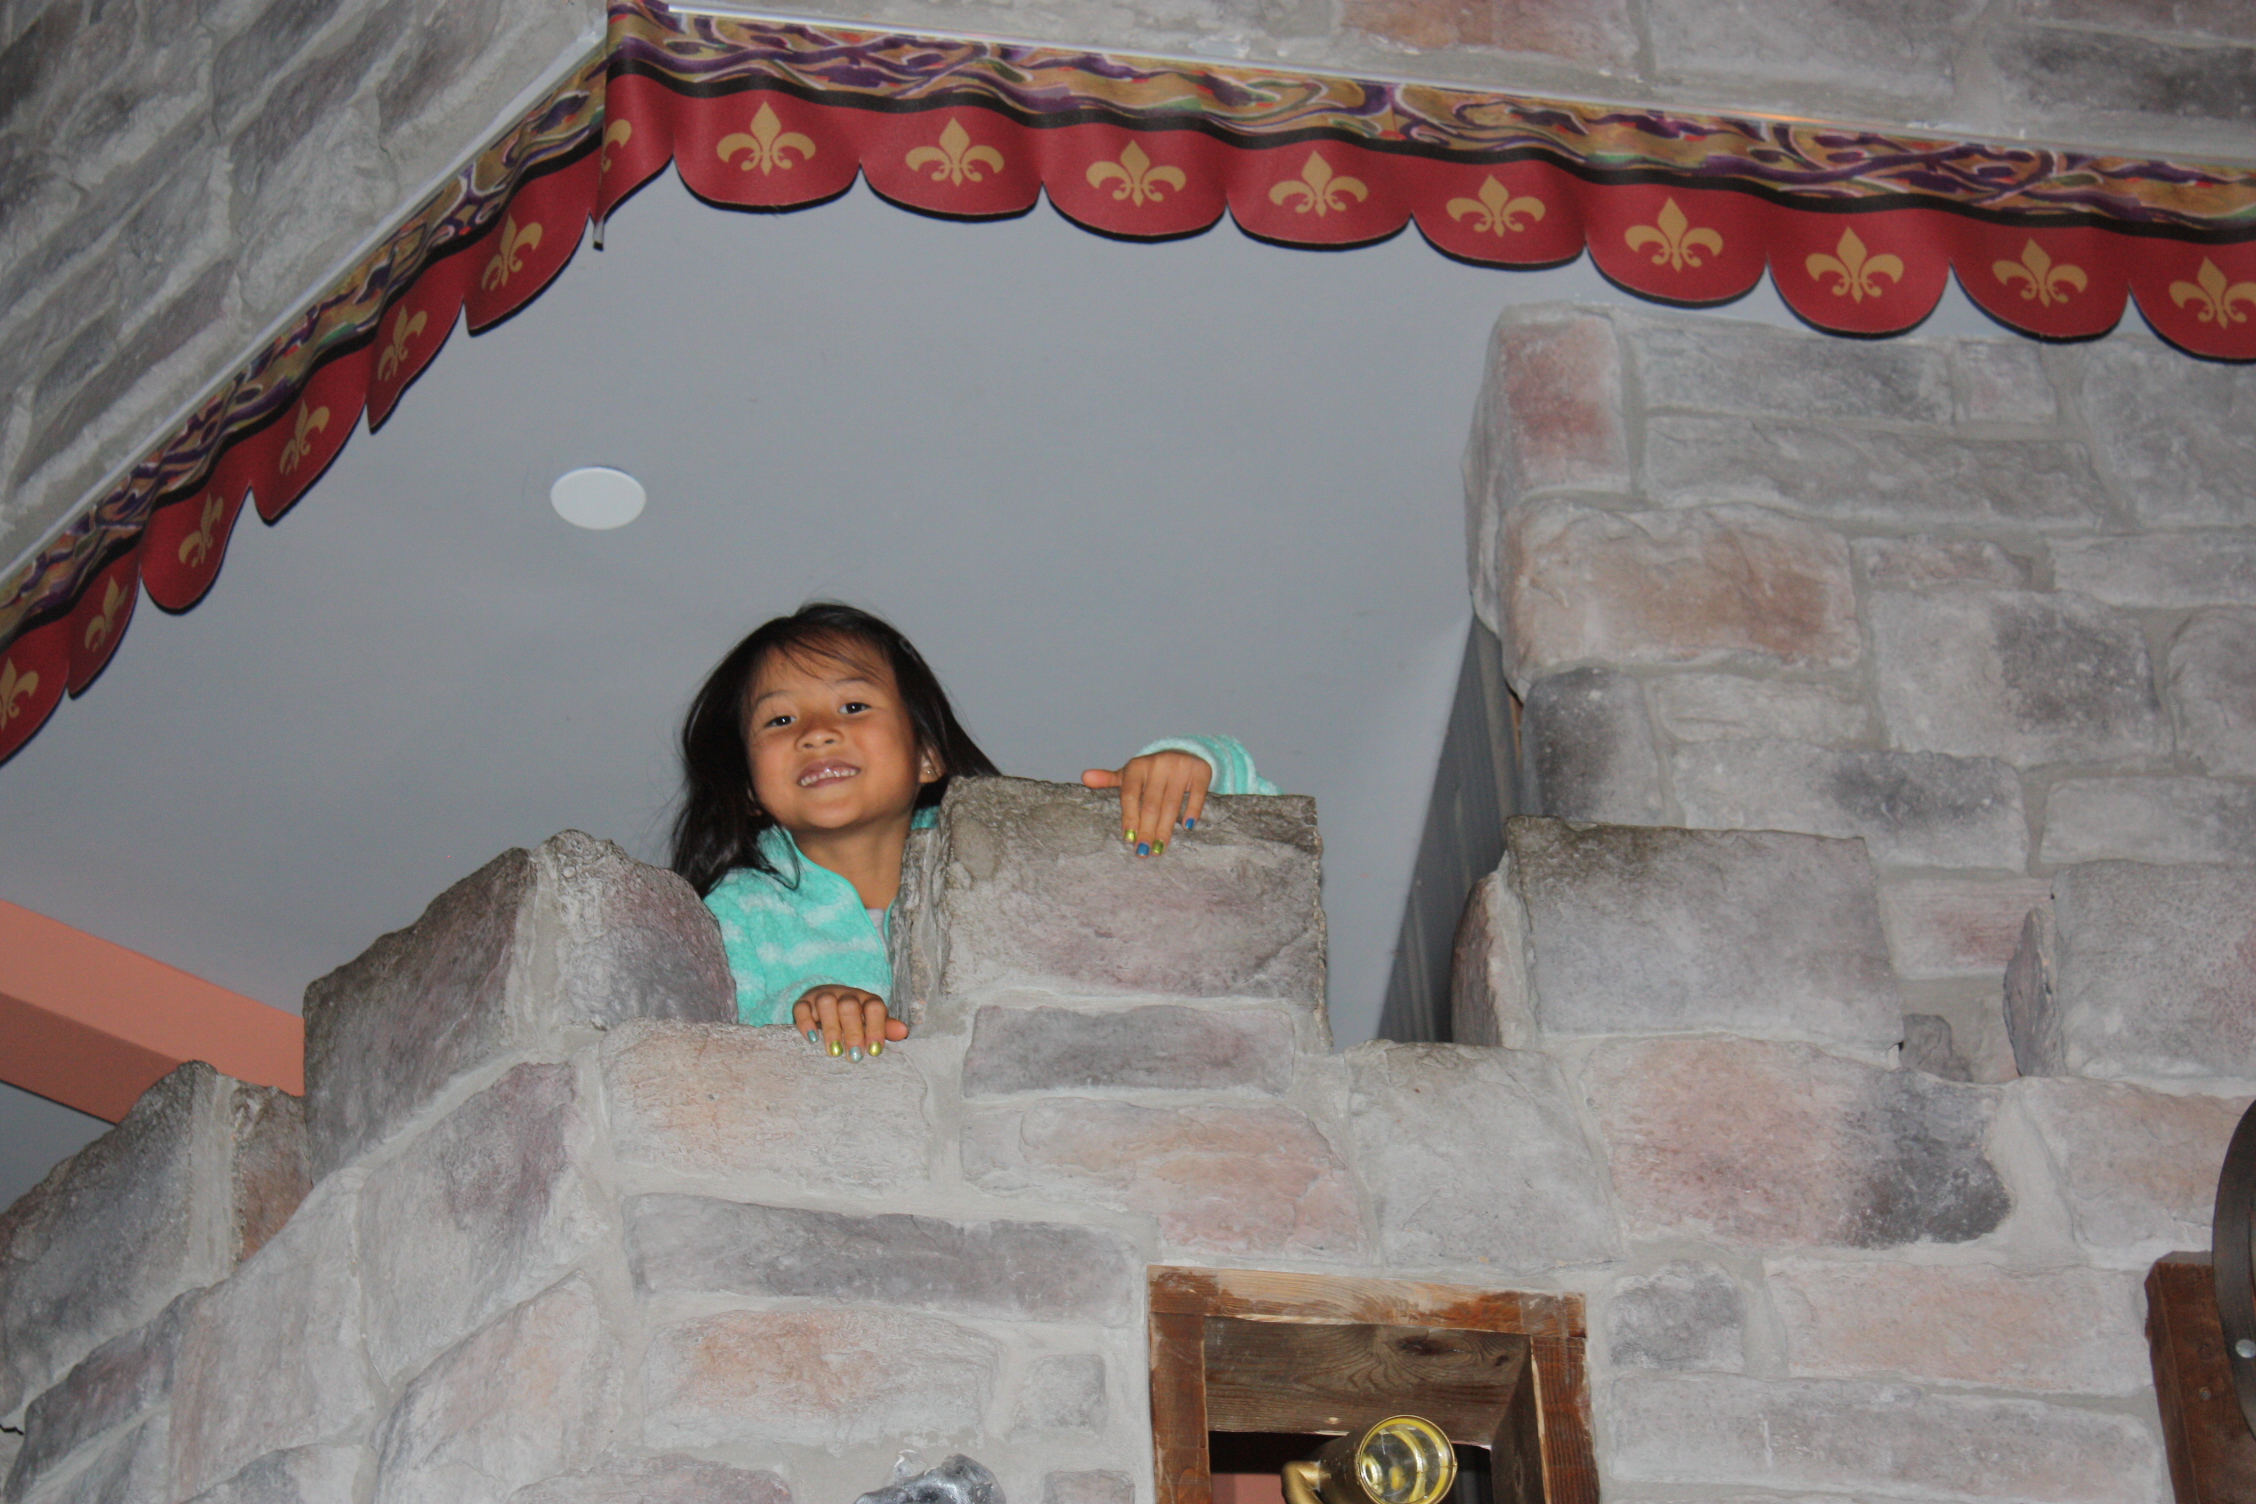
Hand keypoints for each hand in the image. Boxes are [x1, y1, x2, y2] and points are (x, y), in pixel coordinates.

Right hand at [793, 984, 909, 1060]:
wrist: (827, 1004)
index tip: (875, 1051)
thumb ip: (886, 1029)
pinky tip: (812, 1039)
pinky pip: (802, 1008)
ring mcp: (824, 996)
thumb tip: (903, 1032)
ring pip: (827, 1003)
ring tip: (834, 1052)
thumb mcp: (871, 1024)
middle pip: (850, 1005)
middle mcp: (845, 995)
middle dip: (853, 1032)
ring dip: (831, 1028)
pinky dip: (806, 1023)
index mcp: (866, 999)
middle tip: (854, 1057)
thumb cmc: (854, 1020)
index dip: (876, 1028)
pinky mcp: (804, 1002)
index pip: (874, 1007)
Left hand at [1081, 750, 1211, 855]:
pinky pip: (1196, 794)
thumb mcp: (1130, 774)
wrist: (1185, 752)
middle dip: (1147, 830)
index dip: (1129, 818)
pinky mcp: (1200, 771)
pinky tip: (1187, 827)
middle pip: (1151, 804)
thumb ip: (1109, 779)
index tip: (1128, 838)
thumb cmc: (1152, 772)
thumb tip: (1085, 777)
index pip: (1130, 795)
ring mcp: (1179, 766)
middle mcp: (1158, 764)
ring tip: (1160, 848)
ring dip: (1165, 829)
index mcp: (1137, 766)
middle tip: (1144, 852)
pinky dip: (1192, 811)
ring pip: (1171, 804)